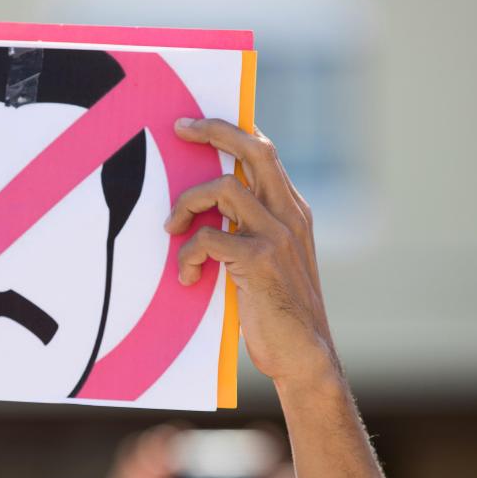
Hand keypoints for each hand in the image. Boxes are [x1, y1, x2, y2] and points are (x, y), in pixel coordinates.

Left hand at [166, 119, 336, 387]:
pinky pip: (208, 238)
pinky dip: (187, 254)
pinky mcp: (260, 260)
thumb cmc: (276, 308)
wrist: (304, 354)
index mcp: (292, 210)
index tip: (197, 124)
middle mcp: (289, 214)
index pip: (265, 151)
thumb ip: (247, 228)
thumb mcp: (269, 258)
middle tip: (179, 129)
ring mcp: (278, 235)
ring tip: (172, 231)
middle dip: (213, 130)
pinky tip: (186, 276)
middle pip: (254, 149)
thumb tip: (206, 206)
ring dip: (187, 205)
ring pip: (224, 187)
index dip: (232, 130)